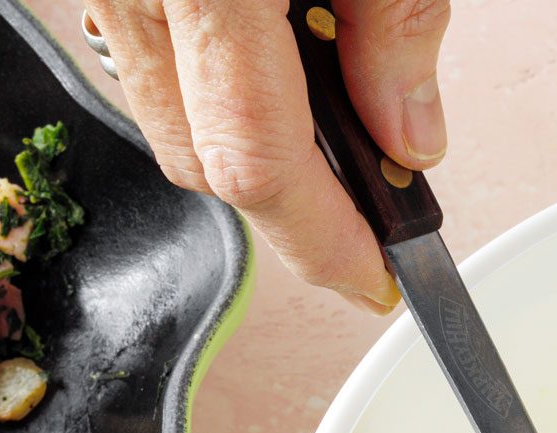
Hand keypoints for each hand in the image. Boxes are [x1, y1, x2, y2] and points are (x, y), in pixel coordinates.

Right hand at [84, 0, 448, 309]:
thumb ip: (395, 30)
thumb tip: (410, 142)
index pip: (257, 164)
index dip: (322, 242)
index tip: (374, 278)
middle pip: (202, 161)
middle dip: (294, 201)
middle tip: (370, 205)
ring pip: (167, 118)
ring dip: (248, 138)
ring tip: (329, 104)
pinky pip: (147, 60)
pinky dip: (207, 80)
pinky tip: (271, 55)